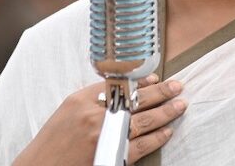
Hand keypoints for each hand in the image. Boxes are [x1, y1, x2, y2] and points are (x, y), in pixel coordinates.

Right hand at [12, 74, 185, 164]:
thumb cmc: (54, 141)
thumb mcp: (68, 110)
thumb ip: (93, 98)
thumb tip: (126, 88)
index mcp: (82, 100)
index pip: (119, 85)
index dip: (142, 81)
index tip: (157, 77)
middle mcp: (95, 116)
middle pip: (136, 99)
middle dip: (161, 92)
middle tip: (178, 86)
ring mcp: (105, 137)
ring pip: (143, 120)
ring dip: (165, 112)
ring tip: (180, 105)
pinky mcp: (112, 156)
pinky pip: (141, 145)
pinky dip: (157, 138)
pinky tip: (167, 131)